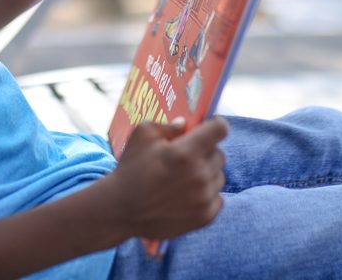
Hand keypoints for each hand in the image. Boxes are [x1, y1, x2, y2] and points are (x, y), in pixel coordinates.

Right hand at [109, 117, 228, 239]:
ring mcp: (203, 198)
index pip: (219, 129)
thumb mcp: (141, 134)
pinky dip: (207, 194)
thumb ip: (167, 124)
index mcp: (185, 152)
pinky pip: (218, 198)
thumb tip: (185, 124)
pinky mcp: (204, 217)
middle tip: (188, 155)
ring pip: (219, 176)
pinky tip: (188, 193)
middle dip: (206, 151)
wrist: (121, 209)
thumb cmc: (131, 168)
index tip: (210, 127)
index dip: (215, 125)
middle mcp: (199, 175)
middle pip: (220, 154)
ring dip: (207, 173)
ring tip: (185, 177)